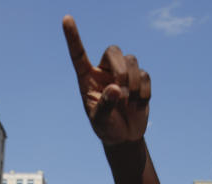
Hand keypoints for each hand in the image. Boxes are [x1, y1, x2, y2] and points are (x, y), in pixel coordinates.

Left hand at [62, 16, 150, 145]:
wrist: (125, 137)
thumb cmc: (106, 128)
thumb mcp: (100, 121)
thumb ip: (105, 106)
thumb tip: (115, 88)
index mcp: (88, 79)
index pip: (78, 55)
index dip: (73, 37)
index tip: (66, 18)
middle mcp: (104, 72)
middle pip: (113, 51)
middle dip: (121, 68)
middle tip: (122, 88)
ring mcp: (123, 74)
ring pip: (132, 60)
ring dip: (133, 83)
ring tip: (129, 103)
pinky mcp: (139, 80)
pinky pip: (145, 75)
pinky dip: (144, 92)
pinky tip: (138, 106)